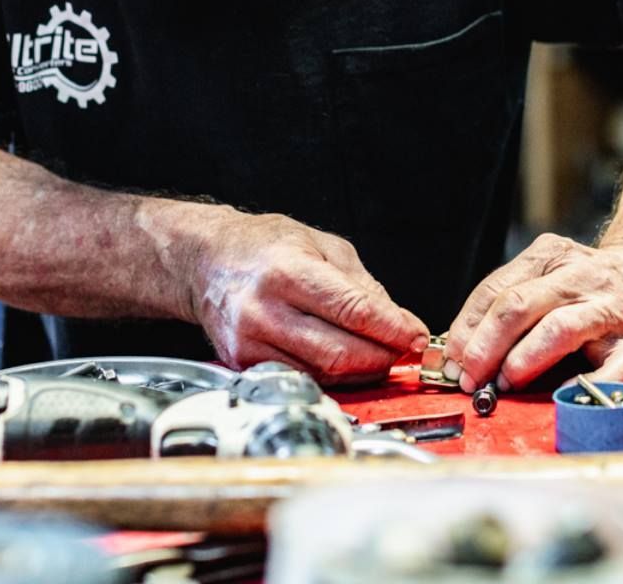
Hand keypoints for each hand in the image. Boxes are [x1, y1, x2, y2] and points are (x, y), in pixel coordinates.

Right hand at [187, 210, 428, 384]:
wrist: (206, 261)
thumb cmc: (264, 246)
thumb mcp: (321, 244)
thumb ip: (362, 285)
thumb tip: (400, 322)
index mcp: (287, 270)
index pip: (352, 310)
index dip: (392, 330)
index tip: (416, 337)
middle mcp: (265, 309)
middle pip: (341, 352)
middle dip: (382, 356)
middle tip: (403, 348)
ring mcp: (251, 341)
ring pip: (325, 373)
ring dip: (361, 370)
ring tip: (377, 354)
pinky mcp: (243, 364)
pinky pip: (303, 378)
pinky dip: (333, 375)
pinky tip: (344, 360)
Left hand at [443, 234, 622, 392]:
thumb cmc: (591, 284)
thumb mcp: (547, 274)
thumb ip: (510, 302)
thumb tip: (463, 350)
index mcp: (547, 257)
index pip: (495, 290)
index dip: (467, 328)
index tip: (451, 359)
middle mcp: (576, 277)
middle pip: (518, 306)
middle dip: (484, 346)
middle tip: (468, 377)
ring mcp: (608, 309)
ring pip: (557, 329)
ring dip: (522, 360)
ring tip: (502, 384)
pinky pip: (611, 370)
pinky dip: (583, 386)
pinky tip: (560, 397)